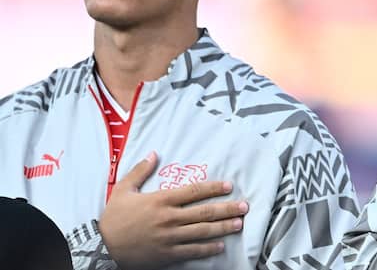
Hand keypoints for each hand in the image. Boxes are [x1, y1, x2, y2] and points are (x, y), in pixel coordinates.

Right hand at [99, 152, 248, 269]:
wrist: (101, 247)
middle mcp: (169, 218)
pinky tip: (220, 246)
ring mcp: (169, 238)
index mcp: (160, 200)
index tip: (229, 186)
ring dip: (222, 227)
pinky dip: (207, 249)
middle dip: (227, 209)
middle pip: (204, 212)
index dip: (213, 188)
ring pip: (202, 232)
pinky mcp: (167, 254)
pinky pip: (191, 251)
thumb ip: (140, 171)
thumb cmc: (113, 218)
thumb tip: (154, 153)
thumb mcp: (123, 189)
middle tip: (244, 206)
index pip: (194, 192)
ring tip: (239, 224)